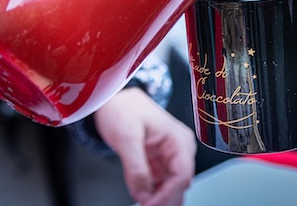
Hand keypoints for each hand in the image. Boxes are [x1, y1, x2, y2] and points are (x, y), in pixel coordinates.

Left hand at [93, 88, 195, 205]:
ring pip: (173, 187)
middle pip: (180, 184)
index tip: (148, 205)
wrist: (114, 100)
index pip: (182, 175)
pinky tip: (145, 200)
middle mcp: (179, 148)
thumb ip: (135, 166)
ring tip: (145, 205)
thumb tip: (142, 195)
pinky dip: (155, 194)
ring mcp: (170, 156)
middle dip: (164, 199)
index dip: (166, 194)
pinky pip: (162, 183)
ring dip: (161, 199)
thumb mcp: (127, 136)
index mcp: (178, 139)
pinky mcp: (160, 162)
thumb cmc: (123, 109)